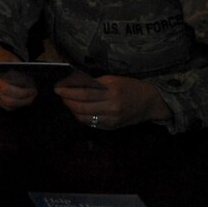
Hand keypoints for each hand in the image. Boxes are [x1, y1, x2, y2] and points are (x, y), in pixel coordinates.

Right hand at [0, 41, 33, 109]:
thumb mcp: (11, 58)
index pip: (7, 88)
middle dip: (24, 100)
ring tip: (28, 98)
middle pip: (8, 100)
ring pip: (5, 105)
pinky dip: (12, 104)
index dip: (22, 92)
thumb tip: (30, 80)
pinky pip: (1, 106)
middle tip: (33, 95)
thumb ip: (19, 69)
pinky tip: (18, 100)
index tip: (32, 90)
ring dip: (19, 104)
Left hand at [55, 75, 169, 130]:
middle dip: (67, 101)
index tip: (58, 88)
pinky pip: (91, 123)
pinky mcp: (111, 127)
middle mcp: (112, 106)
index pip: (84, 92)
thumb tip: (74, 83)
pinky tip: (78, 111)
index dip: (68, 91)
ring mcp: (112, 118)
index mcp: (112, 91)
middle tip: (61, 96)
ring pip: (84, 117)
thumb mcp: (114, 79)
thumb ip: (95, 82)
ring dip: (72, 110)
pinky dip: (81, 117)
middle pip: (81, 106)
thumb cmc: (131, 87)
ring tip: (68, 103)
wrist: (149, 102)